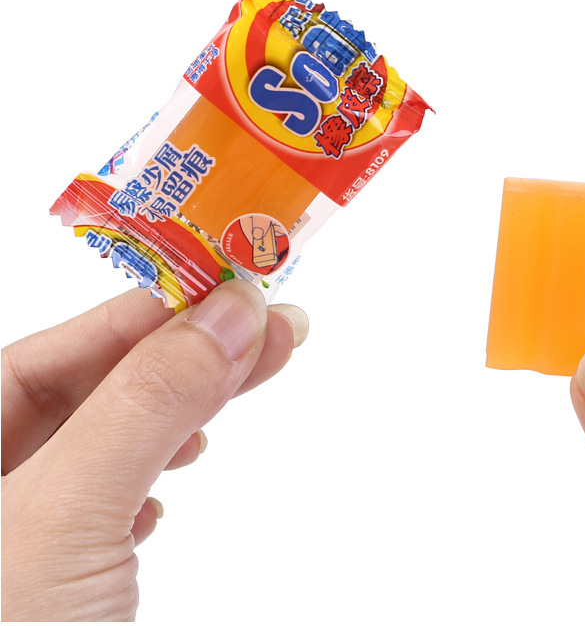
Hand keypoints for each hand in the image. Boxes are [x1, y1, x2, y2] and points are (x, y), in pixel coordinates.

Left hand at [1, 280, 307, 621]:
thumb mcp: (69, 512)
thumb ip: (147, 405)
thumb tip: (232, 313)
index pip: (50, 353)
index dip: (141, 312)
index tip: (226, 289)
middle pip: (93, 390)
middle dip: (185, 354)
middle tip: (270, 325)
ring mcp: (27, 537)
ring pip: (115, 438)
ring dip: (185, 404)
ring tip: (254, 374)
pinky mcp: (66, 580)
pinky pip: (116, 493)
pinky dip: (162, 465)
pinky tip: (185, 463)